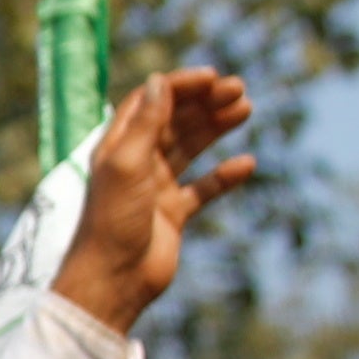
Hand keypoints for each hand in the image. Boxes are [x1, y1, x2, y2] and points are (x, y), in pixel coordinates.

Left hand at [52, 70, 257, 336]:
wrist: (113, 280)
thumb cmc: (112, 222)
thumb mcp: (127, 166)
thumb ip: (144, 124)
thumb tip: (159, 80)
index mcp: (116, 149)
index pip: (148, 104)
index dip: (178, 86)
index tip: (211, 77)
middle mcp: (134, 165)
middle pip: (172, 122)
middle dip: (203, 103)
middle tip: (238, 91)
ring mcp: (154, 189)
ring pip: (189, 149)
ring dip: (215, 128)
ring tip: (245, 109)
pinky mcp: (172, 214)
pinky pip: (204, 189)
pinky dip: (224, 176)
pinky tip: (246, 164)